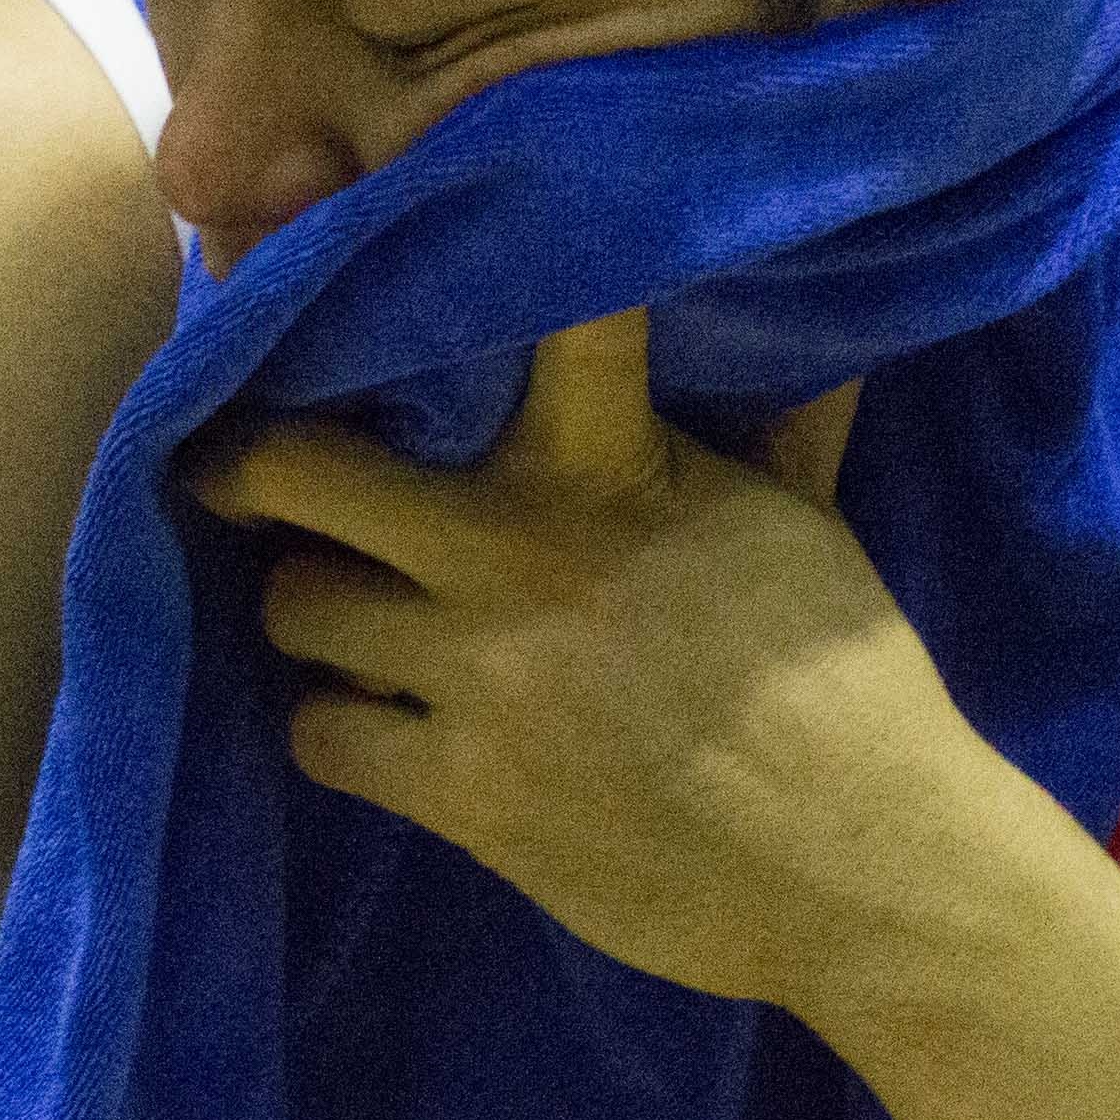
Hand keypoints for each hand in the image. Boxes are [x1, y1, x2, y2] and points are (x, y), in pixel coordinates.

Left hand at [185, 310, 986, 1010]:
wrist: (870, 870)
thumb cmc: (850, 686)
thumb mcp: (806, 526)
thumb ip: (772, 429)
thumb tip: (816, 343)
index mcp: (617, 465)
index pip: (543, 321)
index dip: (451, 260)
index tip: (376, 250)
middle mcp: (524, 550)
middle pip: (299, 467)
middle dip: (256, 465)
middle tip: (249, 471)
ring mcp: (484, 675)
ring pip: (294, 605)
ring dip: (310, 609)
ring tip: (346, 613)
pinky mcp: (464, 793)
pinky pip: (321, 734)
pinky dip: (341, 727)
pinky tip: (384, 724)